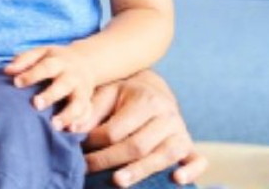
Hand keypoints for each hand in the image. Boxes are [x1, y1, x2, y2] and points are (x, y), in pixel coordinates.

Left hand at [7, 44, 94, 130]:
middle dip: (50, 96)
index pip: (45, 67)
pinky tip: (71, 131)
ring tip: (54, 126)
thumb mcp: (41, 52)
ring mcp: (82, 90)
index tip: (16, 83)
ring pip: (78, 104)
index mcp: (59, 62)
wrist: (86, 61)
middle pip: (62, 86)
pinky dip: (81, 123)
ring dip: (67, 115)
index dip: (31, 75)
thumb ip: (24, 60)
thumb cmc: (55, 59)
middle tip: (36, 105)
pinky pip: (87, 114)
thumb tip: (7, 71)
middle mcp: (72, 77)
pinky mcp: (87, 102)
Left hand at [79, 71, 207, 186]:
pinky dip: (192, 171)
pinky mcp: (190, 146)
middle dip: (109, 159)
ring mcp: (181, 132)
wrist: (153, 89)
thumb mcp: (105, 95)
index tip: (77, 147)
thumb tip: (70, 130)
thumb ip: (89, 112)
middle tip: (86, 169)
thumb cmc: (123, 95)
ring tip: (118, 181)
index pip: (116, 129)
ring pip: (164, 155)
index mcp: (146, 100)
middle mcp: (167, 116)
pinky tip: (178, 180)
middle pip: (137, 145)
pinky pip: (198, 160)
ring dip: (141, 171)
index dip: (94, 141)